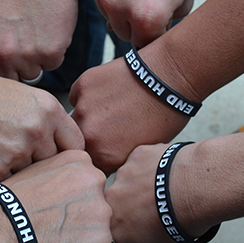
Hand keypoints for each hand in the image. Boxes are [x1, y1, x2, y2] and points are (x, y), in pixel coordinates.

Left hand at [0, 0, 78, 80]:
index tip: (4, 65)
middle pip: (10, 81)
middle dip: (17, 67)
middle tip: (24, 44)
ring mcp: (26, 56)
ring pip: (34, 74)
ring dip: (37, 59)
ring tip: (36, 32)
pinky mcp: (51, 52)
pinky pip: (53, 64)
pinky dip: (54, 50)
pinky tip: (49, 28)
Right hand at [0, 70, 83, 182]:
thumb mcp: (27, 97)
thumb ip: (51, 120)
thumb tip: (67, 145)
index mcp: (50, 110)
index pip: (76, 144)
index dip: (69, 153)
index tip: (61, 157)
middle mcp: (38, 131)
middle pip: (55, 163)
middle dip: (42, 162)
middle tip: (22, 151)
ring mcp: (18, 151)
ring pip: (32, 174)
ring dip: (20, 169)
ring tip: (1, 150)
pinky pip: (9, 183)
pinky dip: (0, 174)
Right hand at [0, 150, 112, 242]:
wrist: (4, 229)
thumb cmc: (12, 204)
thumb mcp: (39, 169)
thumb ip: (63, 174)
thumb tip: (70, 187)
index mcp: (81, 162)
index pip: (91, 183)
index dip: (75, 200)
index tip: (62, 208)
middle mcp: (96, 182)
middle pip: (98, 205)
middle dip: (83, 218)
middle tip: (58, 225)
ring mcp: (101, 212)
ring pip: (99, 230)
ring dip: (84, 238)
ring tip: (57, 239)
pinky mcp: (101, 241)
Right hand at [69, 56, 189, 173]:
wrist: (168, 78)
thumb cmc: (165, 113)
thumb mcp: (145, 149)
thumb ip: (119, 158)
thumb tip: (106, 157)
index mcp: (106, 157)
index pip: (91, 164)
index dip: (100, 155)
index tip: (109, 146)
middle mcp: (89, 134)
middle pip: (79, 142)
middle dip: (92, 137)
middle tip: (111, 125)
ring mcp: (84, 108)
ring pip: (76, 119)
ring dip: (89, 116)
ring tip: (112, 107)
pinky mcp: (83, 85)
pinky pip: (77, 96)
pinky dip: (89, 96)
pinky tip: (109, 92)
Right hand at [80, 0, 205, 47]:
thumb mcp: (185, 0)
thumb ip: (165, 26)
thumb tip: (146, 39)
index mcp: (147, 17)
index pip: (142, 45)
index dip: (152, 34)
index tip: (156, 23)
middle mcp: (118, 5)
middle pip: (121, 33)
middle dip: (134, 23)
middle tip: (147, 0)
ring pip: (107, 13)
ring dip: (119, 5)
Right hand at [106, 143, 211, 242]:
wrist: (191, 189)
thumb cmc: (178, 219)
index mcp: (116, 228)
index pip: (116, 228)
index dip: (131, 225)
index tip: (143, 223)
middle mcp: (113, 200)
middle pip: (119, 201)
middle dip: (133, 203)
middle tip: (156, 206)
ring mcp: (123, 176)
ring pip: (129, 178)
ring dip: (142, 182)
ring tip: (165, 187)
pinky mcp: (136, 155)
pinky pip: (140, 160)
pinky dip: (151, 164)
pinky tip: (166, 171)